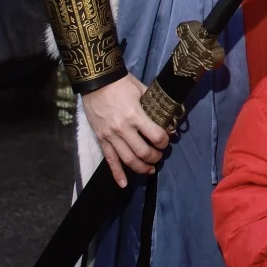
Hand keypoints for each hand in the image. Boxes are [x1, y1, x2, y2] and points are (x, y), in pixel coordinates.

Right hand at [81, 74, 168, 188]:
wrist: (96, 82)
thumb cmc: (121, 84)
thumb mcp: (141, 90)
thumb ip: (155, 106)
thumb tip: (169, 120)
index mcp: (135, 115)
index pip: (155, 136)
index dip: (164, 141)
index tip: (167, 141)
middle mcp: (123, 129)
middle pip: (142, 152)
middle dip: (155, 157)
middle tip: (159, 156)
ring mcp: (110, 136)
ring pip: (128, 159)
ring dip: (141, 167)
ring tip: (150, 169)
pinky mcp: (101, 139)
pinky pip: (110, 160)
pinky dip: (117, 174)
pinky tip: (124, 184)